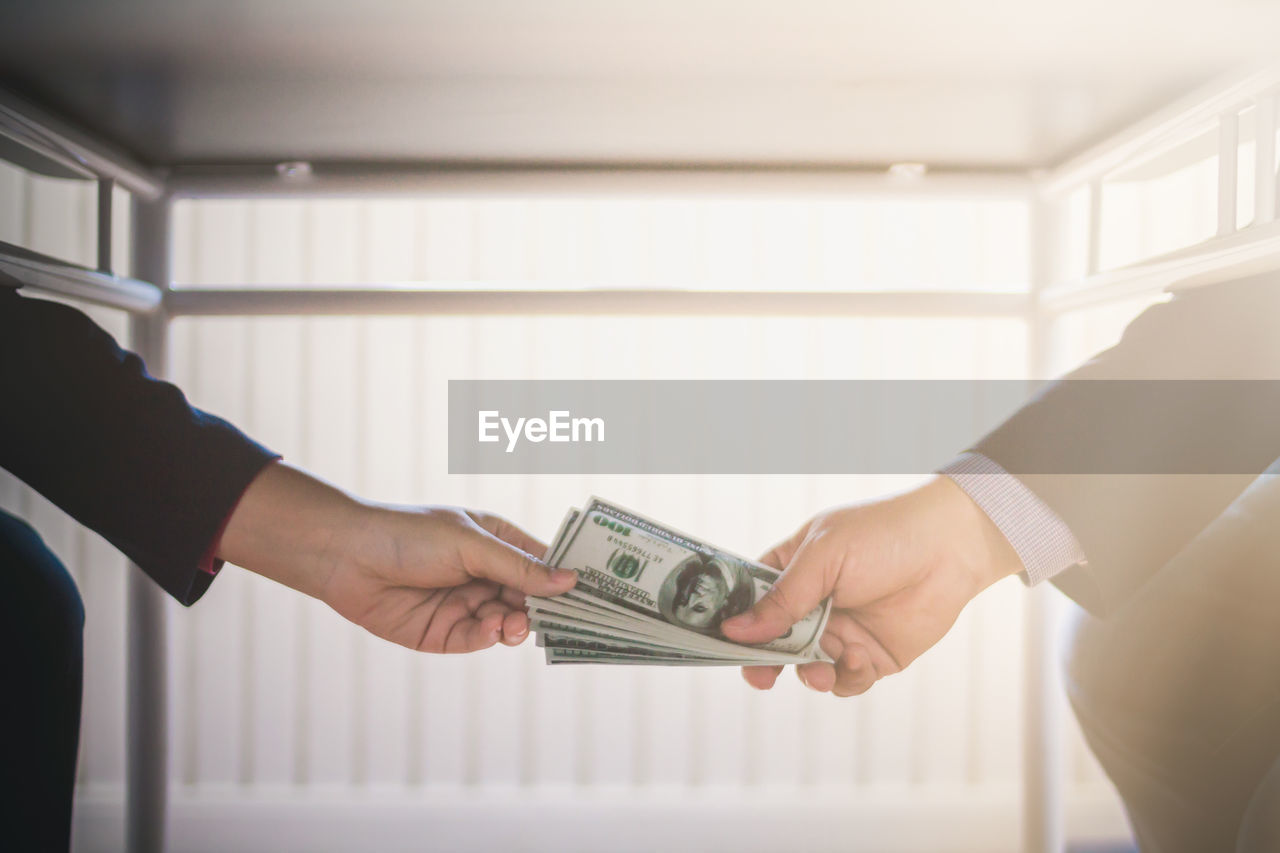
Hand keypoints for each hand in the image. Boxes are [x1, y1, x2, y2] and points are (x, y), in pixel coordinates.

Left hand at [218, 462, 575, 652]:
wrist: (347, 557)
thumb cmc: (409, 534)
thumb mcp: (471, 544)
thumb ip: (519, 567)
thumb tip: (569, 582)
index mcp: (496, 543)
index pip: (542, 562)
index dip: (566, 577)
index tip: (593, 593)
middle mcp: (485, 575)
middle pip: (530, 598)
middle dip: (545, 609)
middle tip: (560, 618)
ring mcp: (466, 605)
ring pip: (508, 623)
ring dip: (517, 624)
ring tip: (515, 621)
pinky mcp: (444, 634)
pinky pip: (479, 640)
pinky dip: (490, 636)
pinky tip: (491, 627)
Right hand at [720, 476, 1020, 695]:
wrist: (951, 547)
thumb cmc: (884, 534)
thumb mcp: (823, 558)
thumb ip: (782, 599)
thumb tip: (735, 631)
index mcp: (793, 569)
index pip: (751, 601)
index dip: (736, 624)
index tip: (724, 644)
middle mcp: (813, 604)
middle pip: (774, 642)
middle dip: (764, 662)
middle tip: (760, 677)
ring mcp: (841, 630)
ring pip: (807, 668)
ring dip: (808, 675)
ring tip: (818, 671)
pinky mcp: (871, 655)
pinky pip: (846, 680)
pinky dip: (845, 678)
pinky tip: (857, 658)